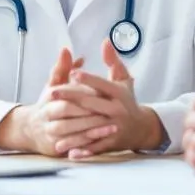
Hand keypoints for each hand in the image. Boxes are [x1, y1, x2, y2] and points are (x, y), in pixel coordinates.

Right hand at [0, 48, 118, 155]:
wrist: (29, 130)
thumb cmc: (48, 105)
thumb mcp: (53, 85)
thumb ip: (62, 68)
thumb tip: (66, 50)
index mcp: (50, 96)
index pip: (67, 92)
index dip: (85, 92)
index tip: (103, 92)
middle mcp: (47, 113)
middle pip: (66, 110)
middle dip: (88, 111)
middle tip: (110, 111)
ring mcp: (49, 131)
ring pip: (69, 130)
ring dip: (90, 128)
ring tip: (111, 127)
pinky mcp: (52, 147)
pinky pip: (70, 146)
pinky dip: (85, 144)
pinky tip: (100, 140)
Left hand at [49, 40, 164, 158]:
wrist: (142, 128)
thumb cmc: (127, 100)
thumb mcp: (123, 79)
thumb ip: (113, 61)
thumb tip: (105, 42)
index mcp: (119, 94)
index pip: (102, 85)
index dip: (87, 79)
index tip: (72, 73)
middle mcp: (117, 110)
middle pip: (92, 103)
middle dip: (71, 98)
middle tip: (52, 93)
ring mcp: (114, 128)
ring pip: (90, 128)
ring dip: (72, 130)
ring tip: (53, 129)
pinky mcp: (112, 143)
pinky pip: (96, 147)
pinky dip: (83, 151)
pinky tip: (70, 153)